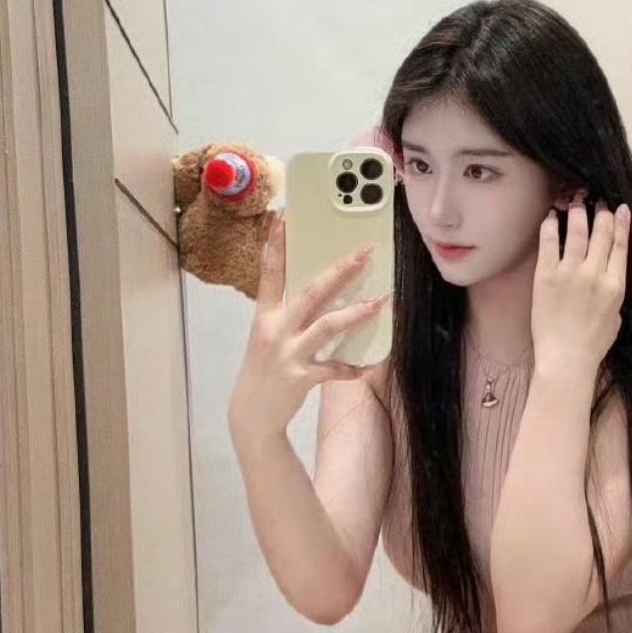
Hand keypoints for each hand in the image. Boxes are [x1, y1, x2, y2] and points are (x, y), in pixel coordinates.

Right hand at [227, 212, 389, 439]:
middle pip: (311, 292)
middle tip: (364, 254)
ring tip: (380, 302)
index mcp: (265, 316)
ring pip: (328, 326)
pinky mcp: (301, 378)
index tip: (284, 218)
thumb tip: (321, 289)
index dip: (276, 245)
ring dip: (357, 313)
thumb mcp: (267, 336)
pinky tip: (366, 365)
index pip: (270, 273)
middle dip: (340, 271)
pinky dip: (352, 367)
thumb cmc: (264, 368)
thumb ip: (287, 313)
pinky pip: (335, 369)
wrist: (251, 414)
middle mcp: (276, 330)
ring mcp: (288, 354)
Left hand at [532, 192, 629, 377]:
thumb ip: (614, 294)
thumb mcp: (616, 318)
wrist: (566, 359)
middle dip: (600, 212)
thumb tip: (610, 277)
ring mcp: (570, 273)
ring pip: (577, 230)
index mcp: (616, 284)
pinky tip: (551, 216)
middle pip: (601, 232)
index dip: (620, 222)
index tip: (619, 208)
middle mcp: (595, 273)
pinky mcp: (546, 276)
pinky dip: (551, 225)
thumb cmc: (592, 344)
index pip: (621, 244)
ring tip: (575, 200)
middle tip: (596, 200)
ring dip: (577, 211)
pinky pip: (549, 242)